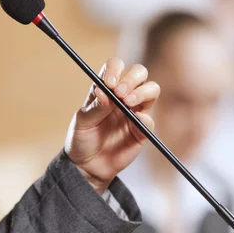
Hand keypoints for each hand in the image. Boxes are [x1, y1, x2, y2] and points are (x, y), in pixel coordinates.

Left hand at [64, 58, 159, 193]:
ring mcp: (135, 111)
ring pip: (151, 90)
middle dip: (132, 78)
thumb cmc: (81, 139)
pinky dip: (144, 118)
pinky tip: (134, 121)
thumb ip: (95, 107)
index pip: (116, 67)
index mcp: (106, 89)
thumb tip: (105, 91)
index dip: (115, 70)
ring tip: (127, 103)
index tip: (109, 83)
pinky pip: (149, 119)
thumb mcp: (82, 122)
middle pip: (139, 73)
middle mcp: (123, 96)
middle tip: (120, 93)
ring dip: (142, 92)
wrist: (86, 165)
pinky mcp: (142, 130)